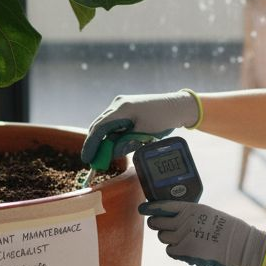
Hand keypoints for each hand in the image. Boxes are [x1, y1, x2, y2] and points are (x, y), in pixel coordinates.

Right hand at [81, 90, 200, 163]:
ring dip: (105, 141)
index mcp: (121, 108)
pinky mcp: (128, 110)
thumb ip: (125, 143)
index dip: (91, 144)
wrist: (178, 106)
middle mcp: (118, 104)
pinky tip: (114, 146)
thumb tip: (109, 154)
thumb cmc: (163, 118)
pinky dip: (113, 136)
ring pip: (107, 126)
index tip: (87, 158)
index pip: (99, 127)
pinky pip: (115, 124)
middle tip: (93, 161)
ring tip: (104, 156)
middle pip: (100, 126)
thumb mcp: (143, 133)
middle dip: (96, 144)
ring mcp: (122, 106)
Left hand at [140, 200, 265, 265]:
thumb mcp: (208, 214)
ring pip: (163, 237)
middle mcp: (185, 220)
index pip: (164, 205)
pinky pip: (170, 250)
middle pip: (157, 222)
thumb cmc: (227, 229)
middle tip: (157, 225)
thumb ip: (190, 215)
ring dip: (168, 238)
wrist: (239, 244)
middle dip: (156, 224)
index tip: (142, 208)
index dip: (151, 207)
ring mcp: (183, 236)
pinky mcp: (184, 250)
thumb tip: (173, 219)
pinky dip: (175, 250)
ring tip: (180, 238)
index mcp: (191, 208)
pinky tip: (185, 248)